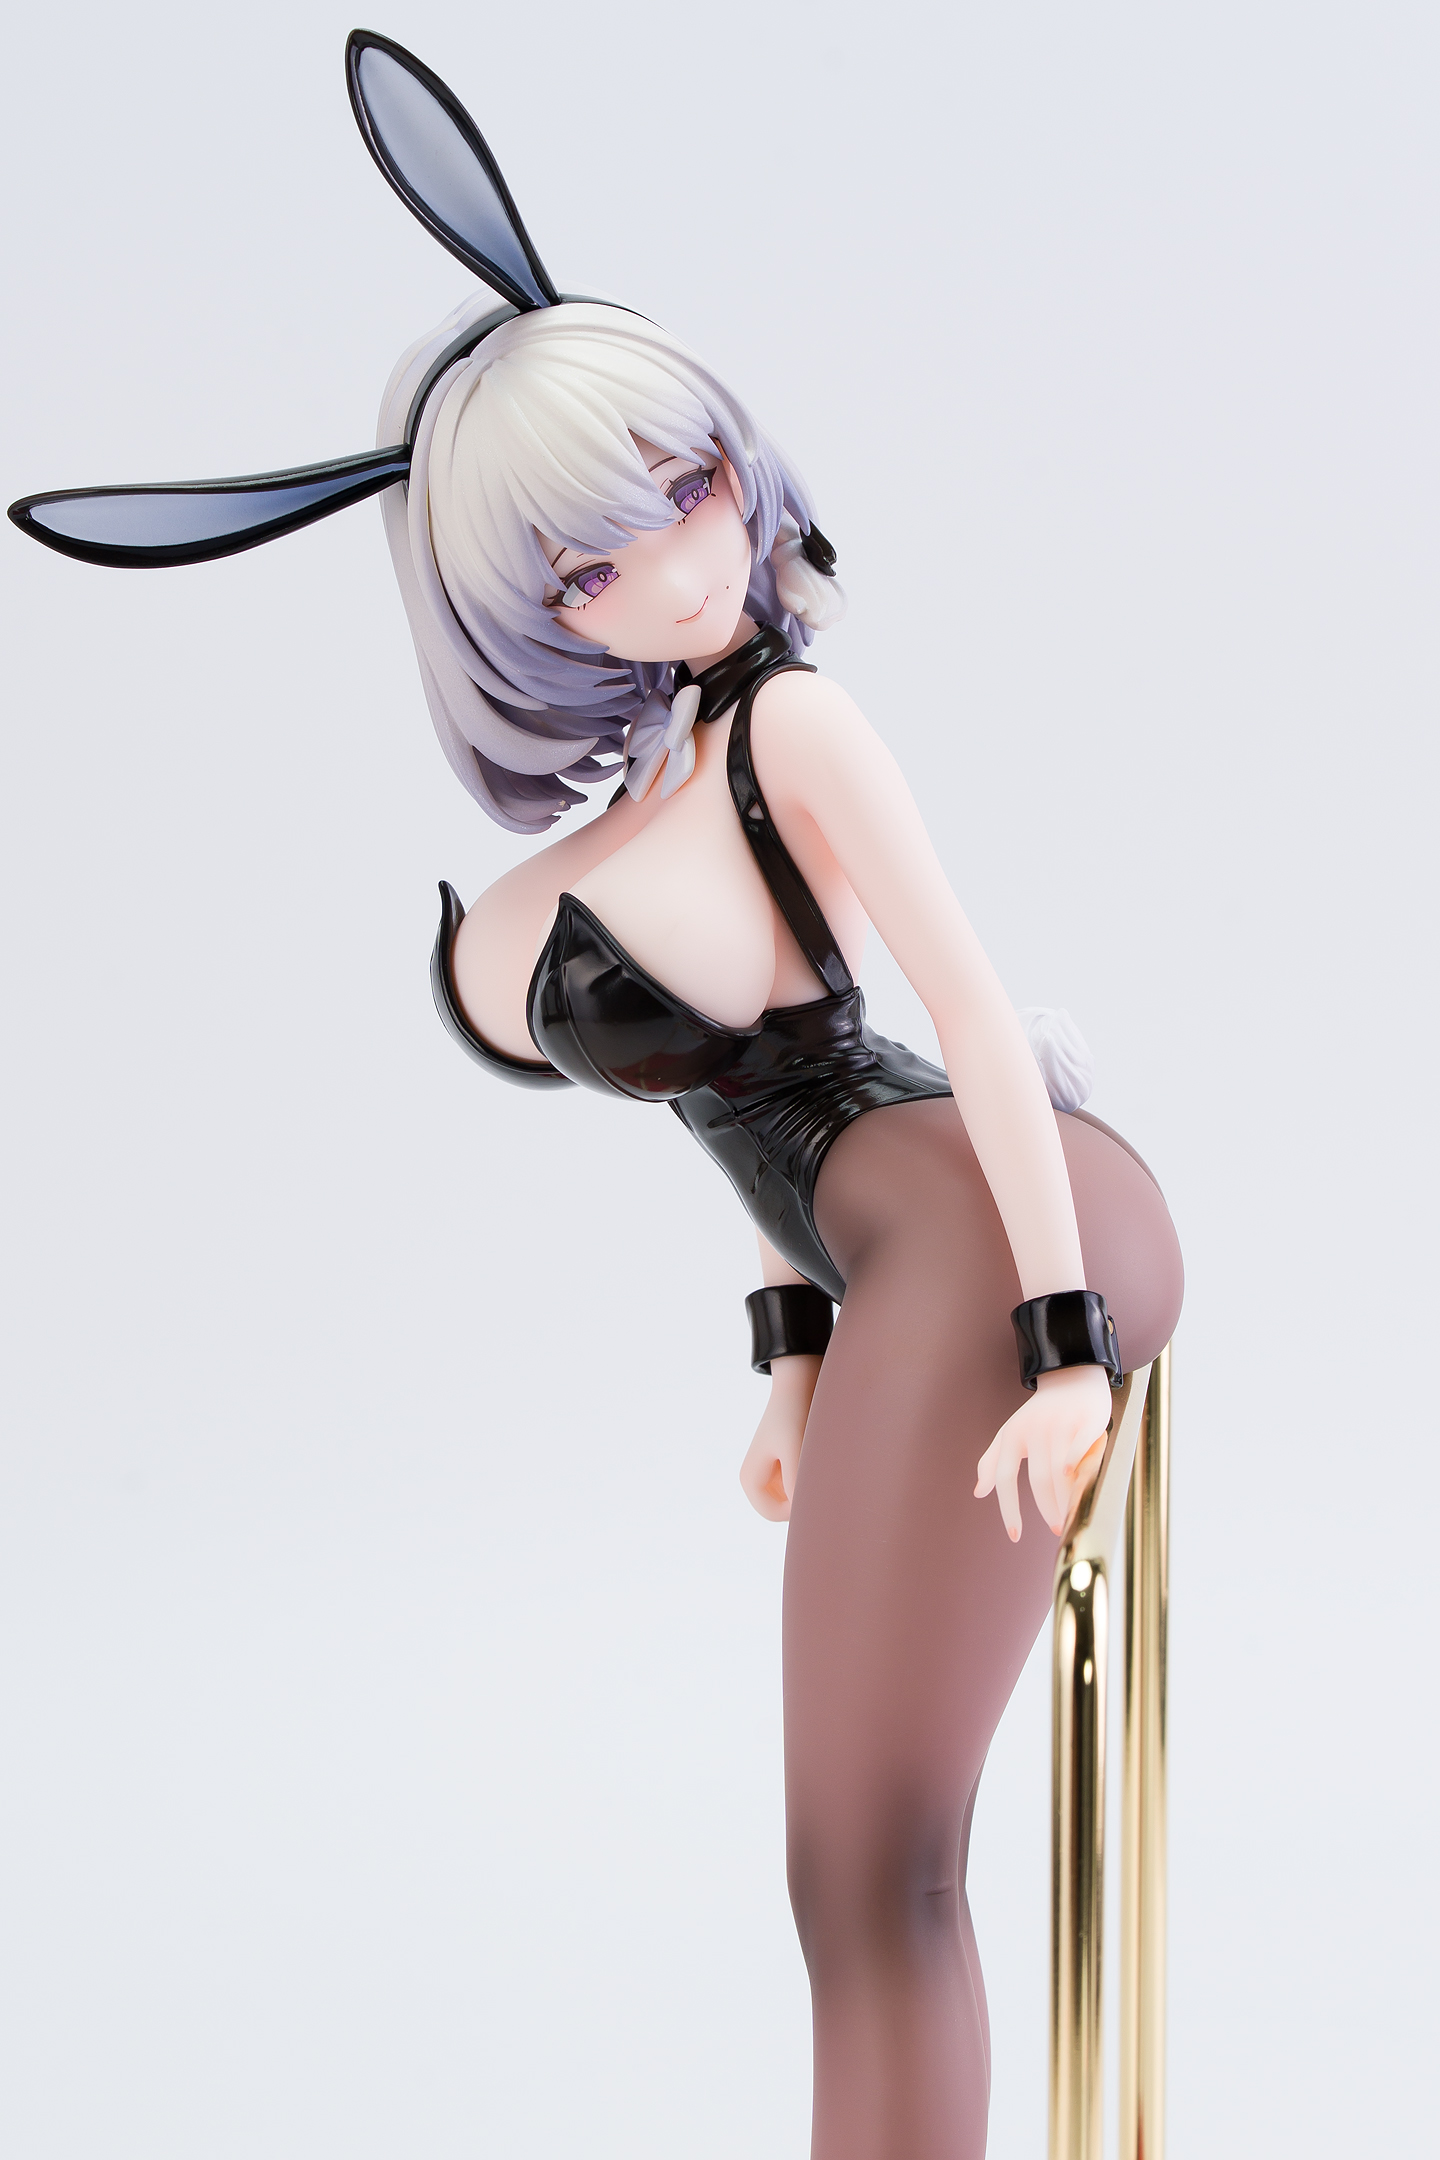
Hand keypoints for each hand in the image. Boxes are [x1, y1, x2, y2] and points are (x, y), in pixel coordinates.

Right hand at [739, 1354, 821, 1520]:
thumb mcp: (797, 1453)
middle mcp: (758, 1478)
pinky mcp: (789, 1461)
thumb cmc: (795, 1413)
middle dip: (805, 1492)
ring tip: (822, 1455)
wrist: (802, 1378)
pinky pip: (805, 1479)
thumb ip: (798, 1488)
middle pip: (787, 1507)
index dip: (798, 1506)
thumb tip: (806, 1515)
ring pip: (799, 1494)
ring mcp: (773, 1470)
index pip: (777, 1514)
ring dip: (813, 1480)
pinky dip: (816, 1471)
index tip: (815, 1479)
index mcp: (750, 1480)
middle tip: (823, 1468)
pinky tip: (823, 1451)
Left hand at [974, 1365, 1112, 1541]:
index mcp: (1013, 1435)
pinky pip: (1082, 1447)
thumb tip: (978, 1492)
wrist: (1071, 1376)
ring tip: (1070, 1517)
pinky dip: (1078, 1464)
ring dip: (1065, 1499)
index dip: (1008, 1509)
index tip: (1014, 1535)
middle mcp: (1035, 1430)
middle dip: (1047, 1509)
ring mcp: (1062, 1425)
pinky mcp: (1087, 1421)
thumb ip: (992, 1461)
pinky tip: (1079, 1483)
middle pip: (1039, 1479)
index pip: (1005, 1477)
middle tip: (1056, 1528)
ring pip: (1061, 1471)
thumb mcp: (1010, 1433)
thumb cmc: (1039, 1413)